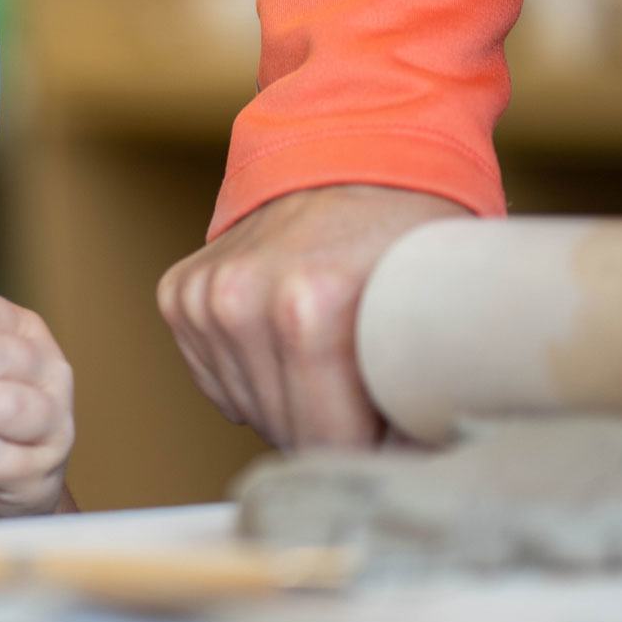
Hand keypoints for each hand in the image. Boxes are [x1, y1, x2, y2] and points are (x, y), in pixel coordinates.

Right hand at [157, 185, 469, 448]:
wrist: (346, 148)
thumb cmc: (404, 231)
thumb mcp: (441, 303)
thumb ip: (433, 391)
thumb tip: (426, 473)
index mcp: (309, 310)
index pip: (329, 447)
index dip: (375, 454)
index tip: (402, 435)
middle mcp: (242, 302)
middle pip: (287, 434)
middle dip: (335, 430)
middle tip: (375, 393)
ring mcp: (205, 298)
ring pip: (250, 413)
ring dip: (293, 403)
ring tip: (334, 358)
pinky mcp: (180, 296)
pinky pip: (218, 383)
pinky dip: (256, 378)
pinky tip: (290, 343)